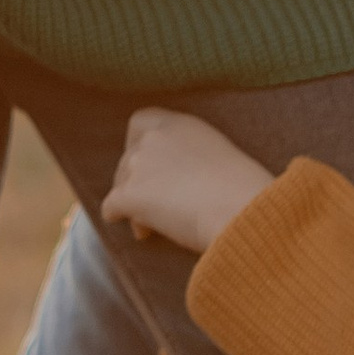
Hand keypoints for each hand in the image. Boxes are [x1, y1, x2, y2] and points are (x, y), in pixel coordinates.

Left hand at [102, 108, 274, 255]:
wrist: (240, 207)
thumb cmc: (243, 189)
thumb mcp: (220, 156)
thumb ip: (194, 157)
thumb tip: (185, 180)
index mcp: (180, 123)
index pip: (141, 121)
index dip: (138, 144)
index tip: (148, 163)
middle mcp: (154, 138)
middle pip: (128, 158)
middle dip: (137, 180)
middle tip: (153, 203)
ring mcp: (139, 164)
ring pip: (120, 183)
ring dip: (133, 202)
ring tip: (152, 226)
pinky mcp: (129, 194)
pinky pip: (111, 207)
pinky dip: (119, 218)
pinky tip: (140, 233)